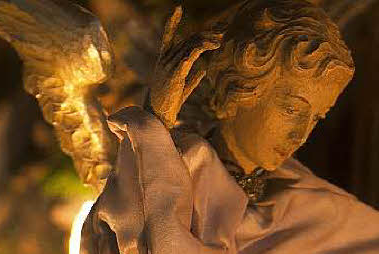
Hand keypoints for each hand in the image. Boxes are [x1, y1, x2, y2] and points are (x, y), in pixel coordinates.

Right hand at [148, 6, 221, 128]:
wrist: (158, 118)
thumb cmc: (168, 106)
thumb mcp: (181, 89)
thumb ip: (192, 79)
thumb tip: (203, 70)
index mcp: (163, 62)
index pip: (167, 36)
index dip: (172, 22)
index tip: (177, 8)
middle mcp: (165, 60)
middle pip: (187, 40)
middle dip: (204, 35)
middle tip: (220, 34)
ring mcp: (168, 66)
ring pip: (189, 46)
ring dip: (206, 41)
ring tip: (219, 41)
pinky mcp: (175, 74)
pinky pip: (189, 56)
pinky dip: (200, 49)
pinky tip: (210, 46)